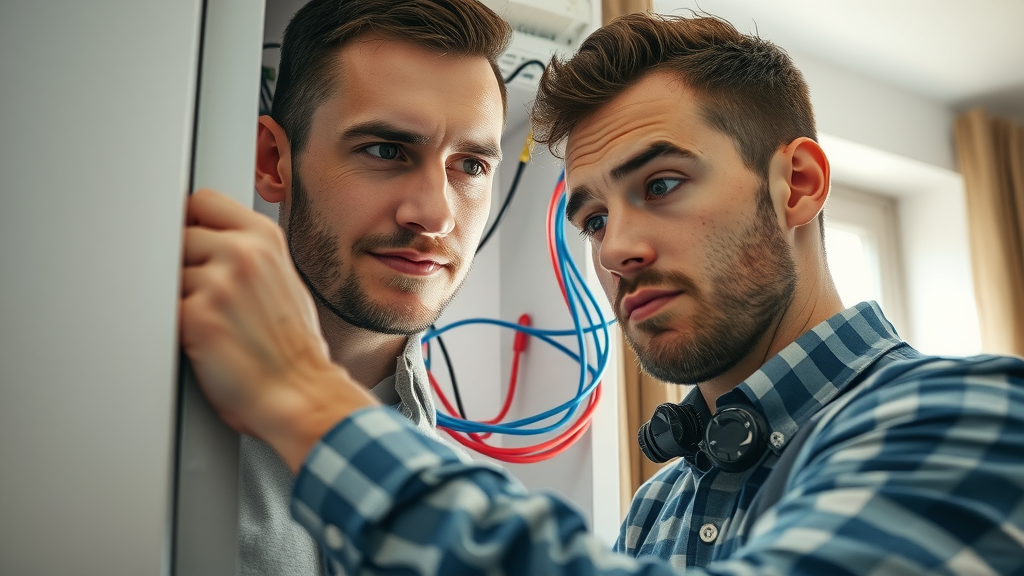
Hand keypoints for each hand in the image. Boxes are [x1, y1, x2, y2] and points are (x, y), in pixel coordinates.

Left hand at [180, 188, 377, 470]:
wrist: (300, 392)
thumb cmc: (292, 347)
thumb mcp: (283, 279)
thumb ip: (246, 252)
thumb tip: (206, 239)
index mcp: (265, 239)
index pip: (203, 201)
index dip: (192, 224)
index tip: (193, 246)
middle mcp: (242, 253)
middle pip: (177, 236)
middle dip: (183, 266)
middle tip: (202, 297)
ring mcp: (218, 283)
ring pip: (166, 274)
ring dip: (178, 299)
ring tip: (208, 324)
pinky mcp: (195, 317)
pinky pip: (162, 308)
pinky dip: (173, 325)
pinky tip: (200, 340)